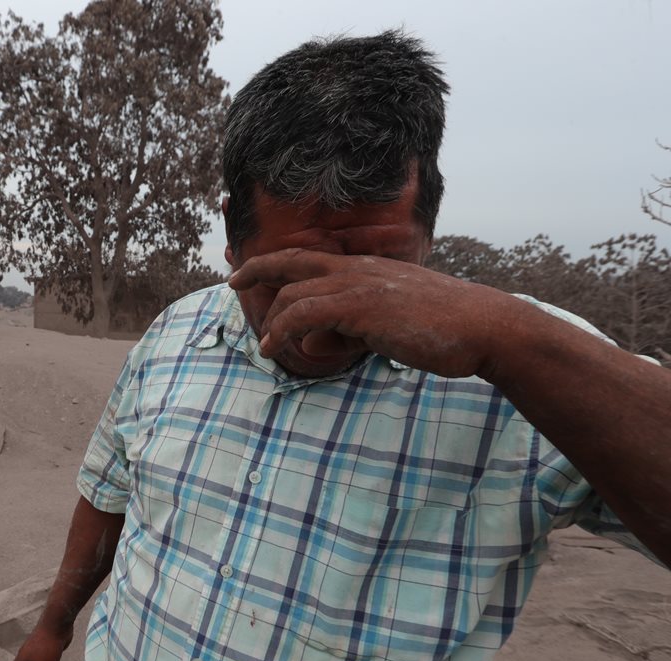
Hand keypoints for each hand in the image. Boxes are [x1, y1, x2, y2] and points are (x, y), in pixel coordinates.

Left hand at [228, 249, 516, 377]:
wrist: (483, 327)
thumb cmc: (443, 329)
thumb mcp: (390, 324)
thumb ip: (353, 328)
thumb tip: (319, 341)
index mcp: (366, 269)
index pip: (310, 257)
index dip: (275, 261)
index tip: (249, 270)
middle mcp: (358, 270)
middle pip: (292, 261)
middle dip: (256, 269)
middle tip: (232, 283)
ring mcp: (359, 286)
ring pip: (294, 294)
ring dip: (274, 322)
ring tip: (268, 347)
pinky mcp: (361, 308)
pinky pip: (305, 314)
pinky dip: (284, 330)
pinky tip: (277, 349)